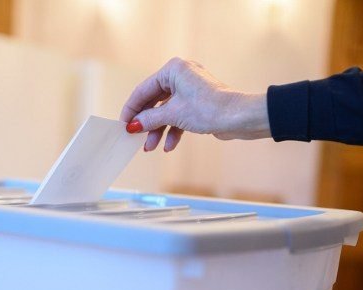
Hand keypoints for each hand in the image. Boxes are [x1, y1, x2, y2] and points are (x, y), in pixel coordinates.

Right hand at [120, 57, 270, 151]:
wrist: (239, 118)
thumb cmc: (209, 108)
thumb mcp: (173, 114)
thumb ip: (150, 119)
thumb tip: (133, 125)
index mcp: (173, 70)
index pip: (144, 90)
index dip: (131, 109)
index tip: (123, 124)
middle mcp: (181, 76)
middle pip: (154, 102)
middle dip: (146, 123)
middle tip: (135, 137)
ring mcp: (190, 90)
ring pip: (166, 112)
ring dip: (158, 130)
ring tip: (151, 147)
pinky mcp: (197, 104)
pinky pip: (178, 117)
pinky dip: (173, 131)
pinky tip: (169, 146)